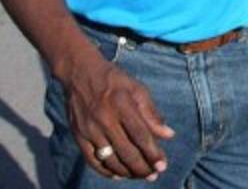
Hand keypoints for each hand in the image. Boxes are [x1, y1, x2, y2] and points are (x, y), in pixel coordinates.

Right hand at [58, 46, 175, 180]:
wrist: (79, 72)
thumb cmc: (113, 80)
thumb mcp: (137, 88)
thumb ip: (152, 113)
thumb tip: (169, 135)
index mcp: (122, 104)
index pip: (140, 135)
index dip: (153, 153)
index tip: (163, 166)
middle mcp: (104, 118)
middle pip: (126, 151)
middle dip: (142, 168)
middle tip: (153, 175)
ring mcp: (89, 129)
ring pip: (110, 159)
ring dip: (127, 172)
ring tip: (140, 175)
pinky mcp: (78, 135)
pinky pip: (92, 160)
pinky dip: (105, 171)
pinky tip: (118, 174)